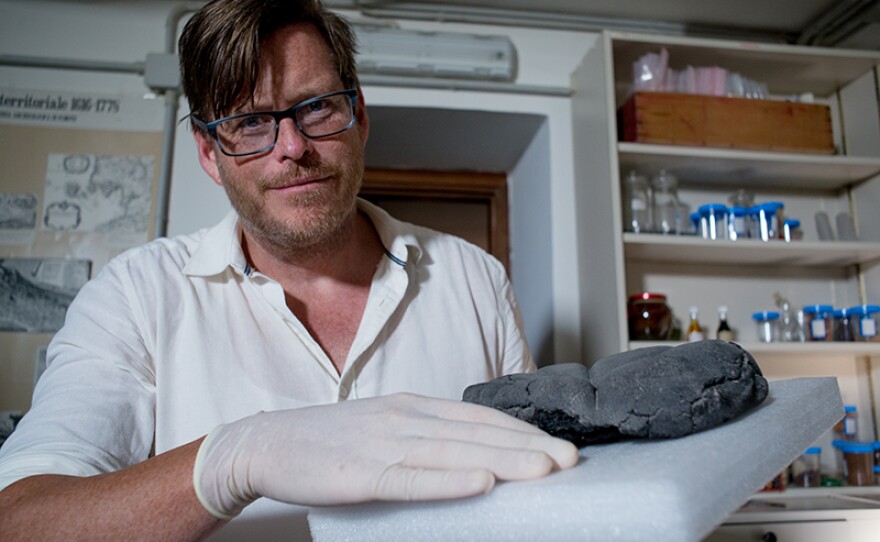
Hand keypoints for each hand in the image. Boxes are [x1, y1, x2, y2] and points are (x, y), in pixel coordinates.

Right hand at [193, 393, 578, 518]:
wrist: (268, 442)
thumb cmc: (332, 440)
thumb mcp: (386, 427)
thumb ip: (426, 437)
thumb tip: (475, 457)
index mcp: (413, 407)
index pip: (478, 418)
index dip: (521, 432)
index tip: (558, 446)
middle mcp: (405, 418)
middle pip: (476, 433)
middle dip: (527, 446)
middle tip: (571, 460)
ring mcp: (382, 443)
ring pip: (453, 453)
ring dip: (503, 460)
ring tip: (544, 471)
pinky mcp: (361, 473)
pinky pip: (410, 478)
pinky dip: (448, 482)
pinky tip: (480, 485)